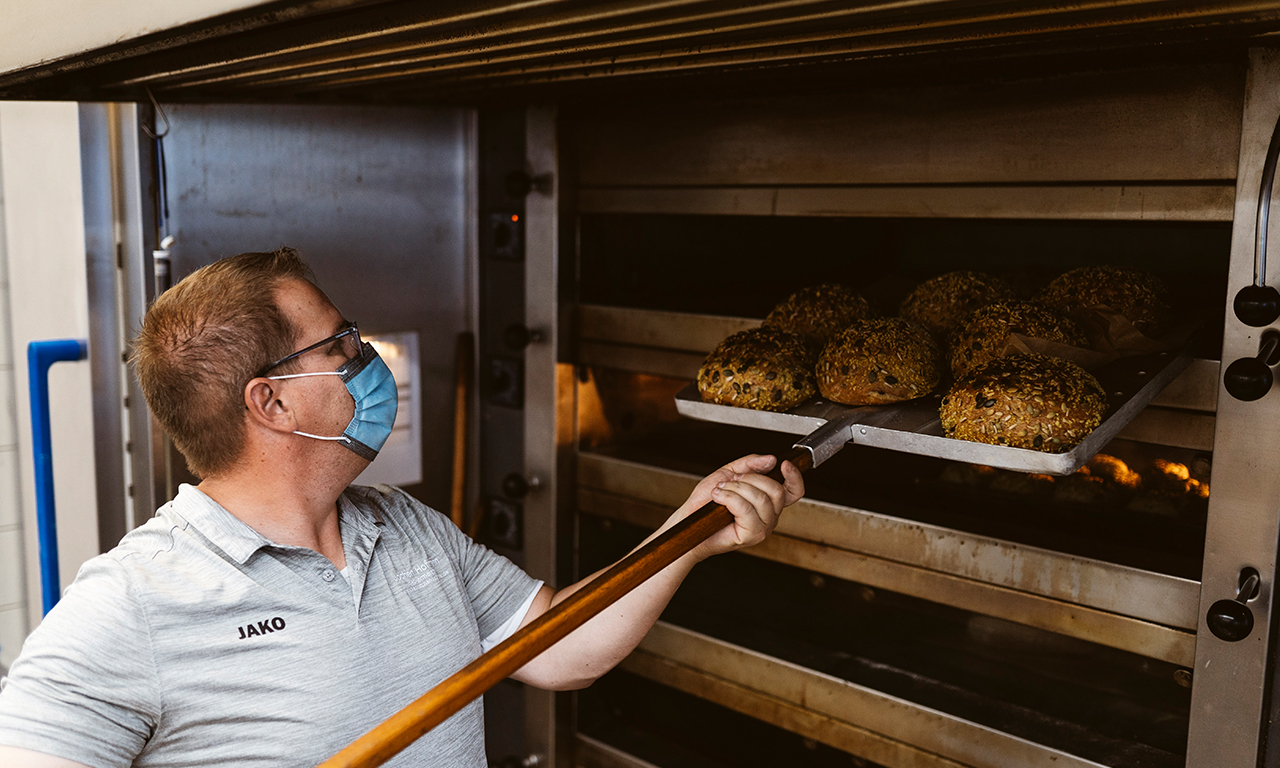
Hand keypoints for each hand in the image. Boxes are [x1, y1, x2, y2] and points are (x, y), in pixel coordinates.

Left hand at [680, 454, 804, 560]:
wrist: (690, 520)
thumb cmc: (707, 502)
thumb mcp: (729, 473)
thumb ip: (751, 464)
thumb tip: (771, 460)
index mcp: (769, 501)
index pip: (794, 491)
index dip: (794, 477)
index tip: (784, 464)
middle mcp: (770, 516)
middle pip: (776, 490)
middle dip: (750, 479)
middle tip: (731, 480)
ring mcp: (763, 527)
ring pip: (761, 499)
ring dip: (735, 488)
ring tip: (721, 490)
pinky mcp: (752, 535)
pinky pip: (746, 509)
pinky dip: (729, 498)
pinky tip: (719, 498)